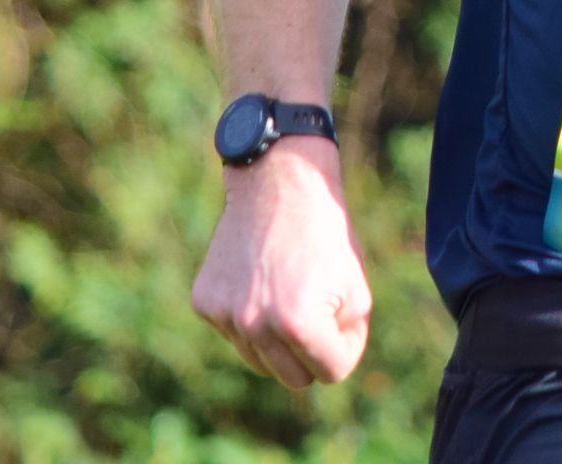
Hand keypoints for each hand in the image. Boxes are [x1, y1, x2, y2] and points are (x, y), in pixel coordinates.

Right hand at [189, 140, 371, 387]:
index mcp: (297, 324)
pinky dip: (251, 318)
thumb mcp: (357, 290)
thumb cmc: (326, 235)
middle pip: (294, 379)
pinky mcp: (204, 303)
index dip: (346, 344)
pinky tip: (258, 281)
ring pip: (261, 362)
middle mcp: (254, 326)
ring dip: (280, 338)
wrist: (277, 183)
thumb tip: (320, 370)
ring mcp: (225, 316)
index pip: (332, 372)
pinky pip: (236, 335)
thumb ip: (345, 340)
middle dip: (312, 350)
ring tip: (288, 292)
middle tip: (318, 305)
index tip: (344, 312)